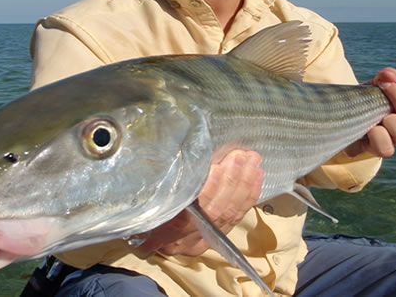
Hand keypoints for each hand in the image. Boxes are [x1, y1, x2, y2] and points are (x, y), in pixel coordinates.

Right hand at [140, 149, 263, 255]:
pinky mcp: (214, 240)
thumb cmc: (140, 207)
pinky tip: (255, 178)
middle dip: (233, 181)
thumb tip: (186, 153)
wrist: (143, 236)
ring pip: (228, 215)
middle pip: (215, 212)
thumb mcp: (144, 195)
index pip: (189, 213)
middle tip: (243, 156)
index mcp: (160, 229)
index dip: (208, 189)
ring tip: (252, 162)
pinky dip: (248, 197)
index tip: (218, 166)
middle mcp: (182, 240)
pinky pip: (235, 217)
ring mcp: (200, 242)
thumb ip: (163, 180)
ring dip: (244, 186)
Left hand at [344, 67, 395, 157]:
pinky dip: (351, 140)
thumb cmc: (367, 99)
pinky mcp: (357, 151)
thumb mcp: (376, 85)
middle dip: (393, 121)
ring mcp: (376, 146)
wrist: (345, 111)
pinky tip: (348, 129)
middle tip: (379, 111)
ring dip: (378, 135)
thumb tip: (391, 75)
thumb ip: (385, 77)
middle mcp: (394, 136)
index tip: (385, 84)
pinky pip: (356, 151)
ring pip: (387, 150)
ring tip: (367, 125)